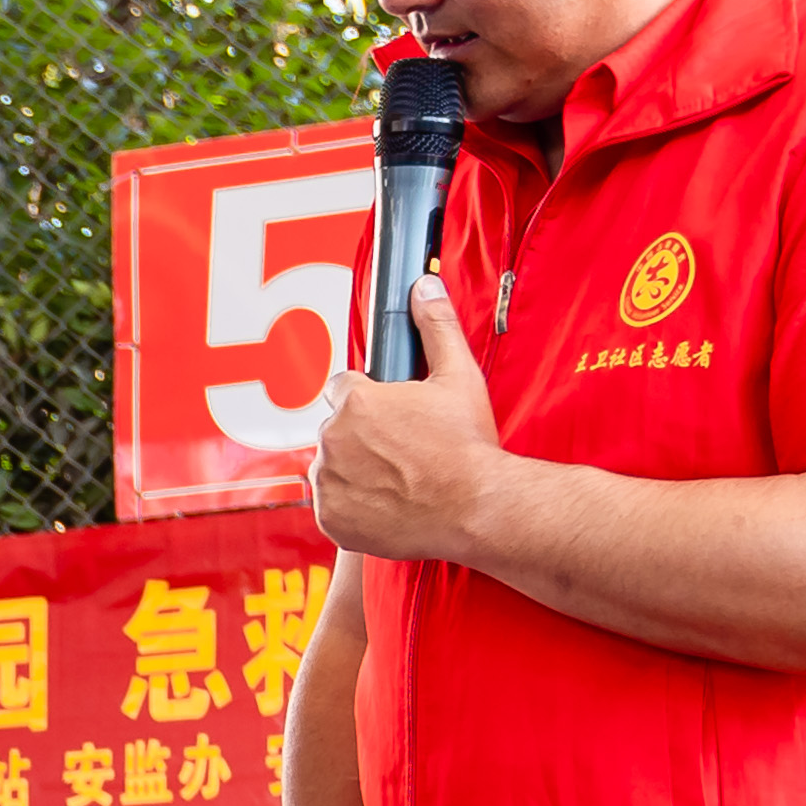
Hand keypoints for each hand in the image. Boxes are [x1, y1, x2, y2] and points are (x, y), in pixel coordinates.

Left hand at [305, 277, 512, 564]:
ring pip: (332, 468)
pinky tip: (387, 504)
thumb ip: (437, 327)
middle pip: (337, 430)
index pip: (342, 389)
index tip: (390, 416)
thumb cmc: (469, 447)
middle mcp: (333, 438)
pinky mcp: (331, 518)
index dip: (368, 400)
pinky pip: (333, 507)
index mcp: (356, 400)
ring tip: (399, 480)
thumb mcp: (459, 376)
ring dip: (355, 472)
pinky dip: (353, 507)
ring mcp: (329, 481)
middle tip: (403, 453)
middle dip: (362, 437)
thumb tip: (425, 286)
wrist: (476, 508)